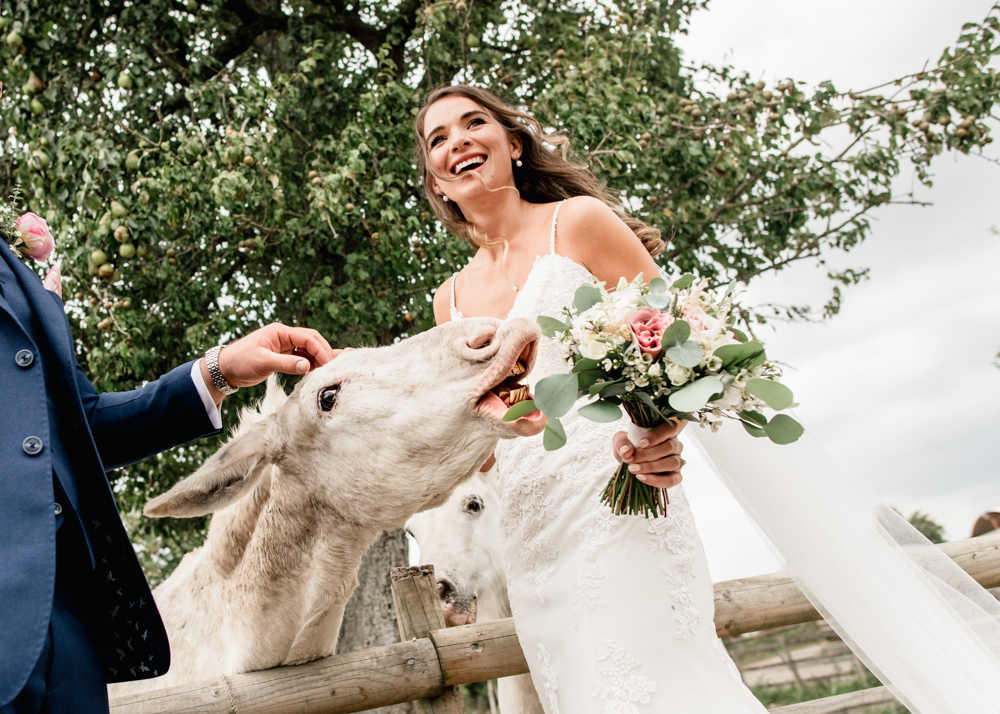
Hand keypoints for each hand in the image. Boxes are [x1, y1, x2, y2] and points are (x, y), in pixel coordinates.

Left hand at [201, 323, 340, 402]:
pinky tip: (315, 370)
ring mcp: (284, 345)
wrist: (225, 369)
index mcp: (279, 332)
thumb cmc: (240, 361)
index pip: (307, 337)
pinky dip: (310, 362)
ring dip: (317, 357)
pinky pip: (301, 356)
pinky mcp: (282, 355)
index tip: (328, 362)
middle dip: (322, 351)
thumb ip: (286, 364)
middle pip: (311, 339)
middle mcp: (284, 336)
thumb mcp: (263, 362)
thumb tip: (307, 366)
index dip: (320, 349)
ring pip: (308, 348)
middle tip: (331, 365)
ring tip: (325, 369)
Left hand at [611, 419, 686, 488]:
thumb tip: (626, 451)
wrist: (631, 460)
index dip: (657, 436)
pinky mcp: (676, 476)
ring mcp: (678, 460)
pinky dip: (657, 480)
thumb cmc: (630, 446)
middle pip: (668, 447)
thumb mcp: (621, 440)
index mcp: (667, 431)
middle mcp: (675, 445)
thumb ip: (622, 443)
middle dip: (647, 455)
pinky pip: (671, 480)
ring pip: (672, 463)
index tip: (641, 443)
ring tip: (633, 469)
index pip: (669, 429)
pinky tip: (642, 477)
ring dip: (651, 467)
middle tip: (630, 459)